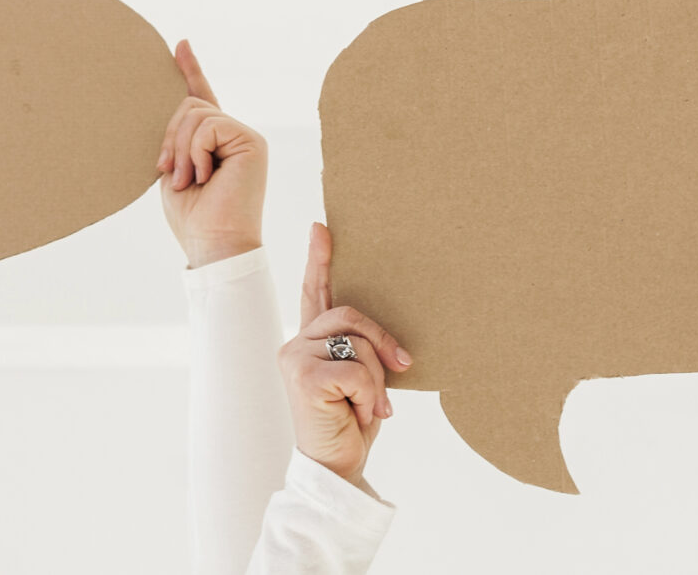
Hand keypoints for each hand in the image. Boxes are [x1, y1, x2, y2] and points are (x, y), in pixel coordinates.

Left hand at [156, 40, 266, 268]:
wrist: (214, 245)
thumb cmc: (193, 217)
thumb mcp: (176, 169)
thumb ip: (180, 138)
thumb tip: (178, 106)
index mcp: (216, 142)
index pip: (203, 97)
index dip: (191, 69)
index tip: (181, 44)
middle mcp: (235, 134)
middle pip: (189, 104)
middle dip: (171, 138)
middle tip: (172, 175)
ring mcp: (245, 136)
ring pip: (195, 113)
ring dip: (181, 150)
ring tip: (188, 181)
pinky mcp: (251, 141)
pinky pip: (208, 125)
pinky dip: (195, 151)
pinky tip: (204, 176)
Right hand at [277, 223, 411, 488]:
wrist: (338, 469)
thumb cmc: (351, 425)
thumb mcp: (362, 379)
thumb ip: (361, 350)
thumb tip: (385, 336)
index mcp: (310, 341)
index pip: (315, 292)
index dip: (319, 259)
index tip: (322, 228)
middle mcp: (295, 343)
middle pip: (352, 316)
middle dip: (383, 345)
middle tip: (403, 369)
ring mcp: (295, 357)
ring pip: (358, 344)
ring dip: (376, 382)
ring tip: (368, 408)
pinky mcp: (302, 375)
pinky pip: (357, 369)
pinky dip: (369, 396)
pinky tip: (358, 415)